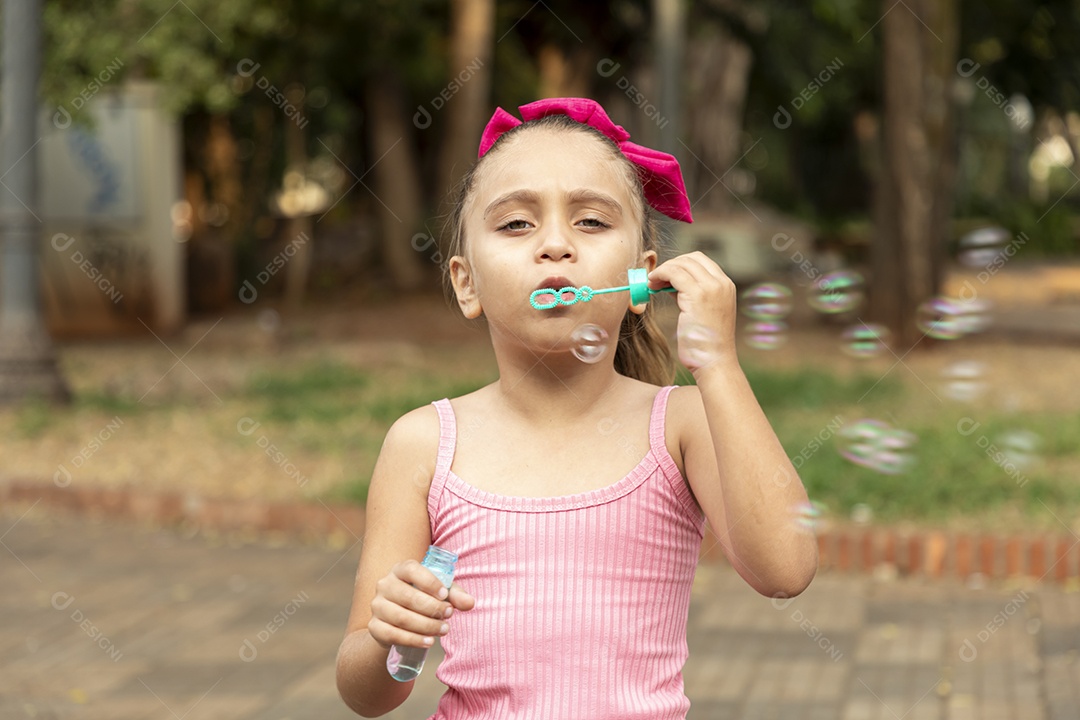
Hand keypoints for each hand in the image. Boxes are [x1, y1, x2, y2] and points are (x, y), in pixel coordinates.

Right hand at [368, 559, 474, 649]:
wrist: (397, 620)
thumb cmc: (423, 599)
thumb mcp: (440, 593)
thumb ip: (455, 595)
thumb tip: (470, 603)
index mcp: (400, 570)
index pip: (411, 570)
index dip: (429, 581)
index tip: (445, 594)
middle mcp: (385, 585)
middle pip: (408, 597)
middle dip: (432, 608)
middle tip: (449, 615)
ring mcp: (377, 606)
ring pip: (402, 618)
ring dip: (426, 626)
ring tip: (444, 630)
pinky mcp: (375, 627)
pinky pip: (393, 635)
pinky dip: (413, 640)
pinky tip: (428, 641)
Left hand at [648, 252, 737, 373]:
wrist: (714, 362)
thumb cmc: (705, 344)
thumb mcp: (701, 313)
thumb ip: (690, 295)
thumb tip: (670, 284)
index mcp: (726, 286)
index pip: (701, 261)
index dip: (680, 264)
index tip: (666, 276)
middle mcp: (722, 283)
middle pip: (692, 258)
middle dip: (671, 265)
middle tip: (655, 279)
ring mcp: (712, 288)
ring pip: (682, 263)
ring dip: (663, 270)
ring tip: (651, 283)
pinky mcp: (698, 295)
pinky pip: (674, 273)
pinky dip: (660, 275)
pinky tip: (652, 286)